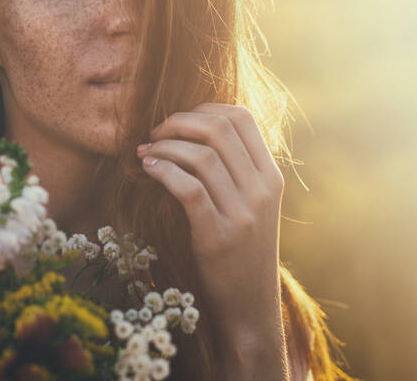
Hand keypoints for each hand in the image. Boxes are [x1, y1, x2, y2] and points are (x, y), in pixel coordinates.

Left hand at [136, 102, 284, 342]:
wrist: (249, 308)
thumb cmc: (241, 252)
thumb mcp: (252, 207)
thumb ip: (235, 171)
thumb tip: (192, 130)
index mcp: (271, 177)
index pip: (242, 118)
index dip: (205, 108)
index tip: (179, 120)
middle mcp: (262, 191)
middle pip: (218, 129)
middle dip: (178, 122)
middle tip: (155, 133)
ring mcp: (243, 215)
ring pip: (201, 155)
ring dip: (165, 146)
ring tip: (145, 152)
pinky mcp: (218, 237)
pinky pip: (188, 188)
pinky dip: (163, 171)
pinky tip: (147, 169)